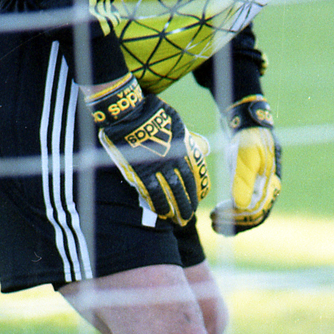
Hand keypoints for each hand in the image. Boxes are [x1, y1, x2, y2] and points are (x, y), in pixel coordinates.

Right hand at [85, 75, 208, 225]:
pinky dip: (158, 204)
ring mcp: (158, 167)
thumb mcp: (178, 124)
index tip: (198, 199)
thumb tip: (202, 146)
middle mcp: (174, 160)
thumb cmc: (153, 115)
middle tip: (187, 217)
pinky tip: (161, 213)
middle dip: (187, 205)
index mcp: (184, 149)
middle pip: (185, 188)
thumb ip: (188, 139)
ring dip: (175, 209)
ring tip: (177, 220)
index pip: (195, 175)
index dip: (197, 190)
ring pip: (171, 193)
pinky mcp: (142, 171)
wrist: (131, 113)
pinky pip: (152, 193)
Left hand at [211, 96, 280, 234]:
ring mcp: (262, 189)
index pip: (255, 211)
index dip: (236, 218)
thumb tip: (241, 206)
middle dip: (233, 223)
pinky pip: (246, 207)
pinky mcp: (253, 187)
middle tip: (213, 223)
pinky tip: (220, 215)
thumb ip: (243, 181)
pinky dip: (233, 214)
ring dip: (232, 221)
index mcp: (270, 185)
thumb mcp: (245, 158)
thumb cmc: (247, 140)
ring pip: (250, 214)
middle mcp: (268, 191)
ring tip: (214, 223)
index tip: (218, 215)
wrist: (249, 126)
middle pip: (254, 217)